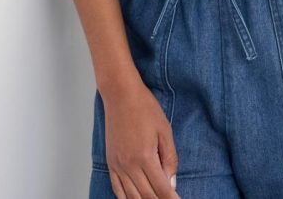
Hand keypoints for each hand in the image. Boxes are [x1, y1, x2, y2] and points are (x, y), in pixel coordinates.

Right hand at [101, 78, 180, 198]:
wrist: (121, 95)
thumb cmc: (145, 108)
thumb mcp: (165, 130)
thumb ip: (170, 157)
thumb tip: (172, 181)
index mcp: (145, 157)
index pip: (161, 188)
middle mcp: (129, 165)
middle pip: (146, 196)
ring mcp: (118, 166)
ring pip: (131, 196)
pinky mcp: (111, 163)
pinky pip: (117, 189)